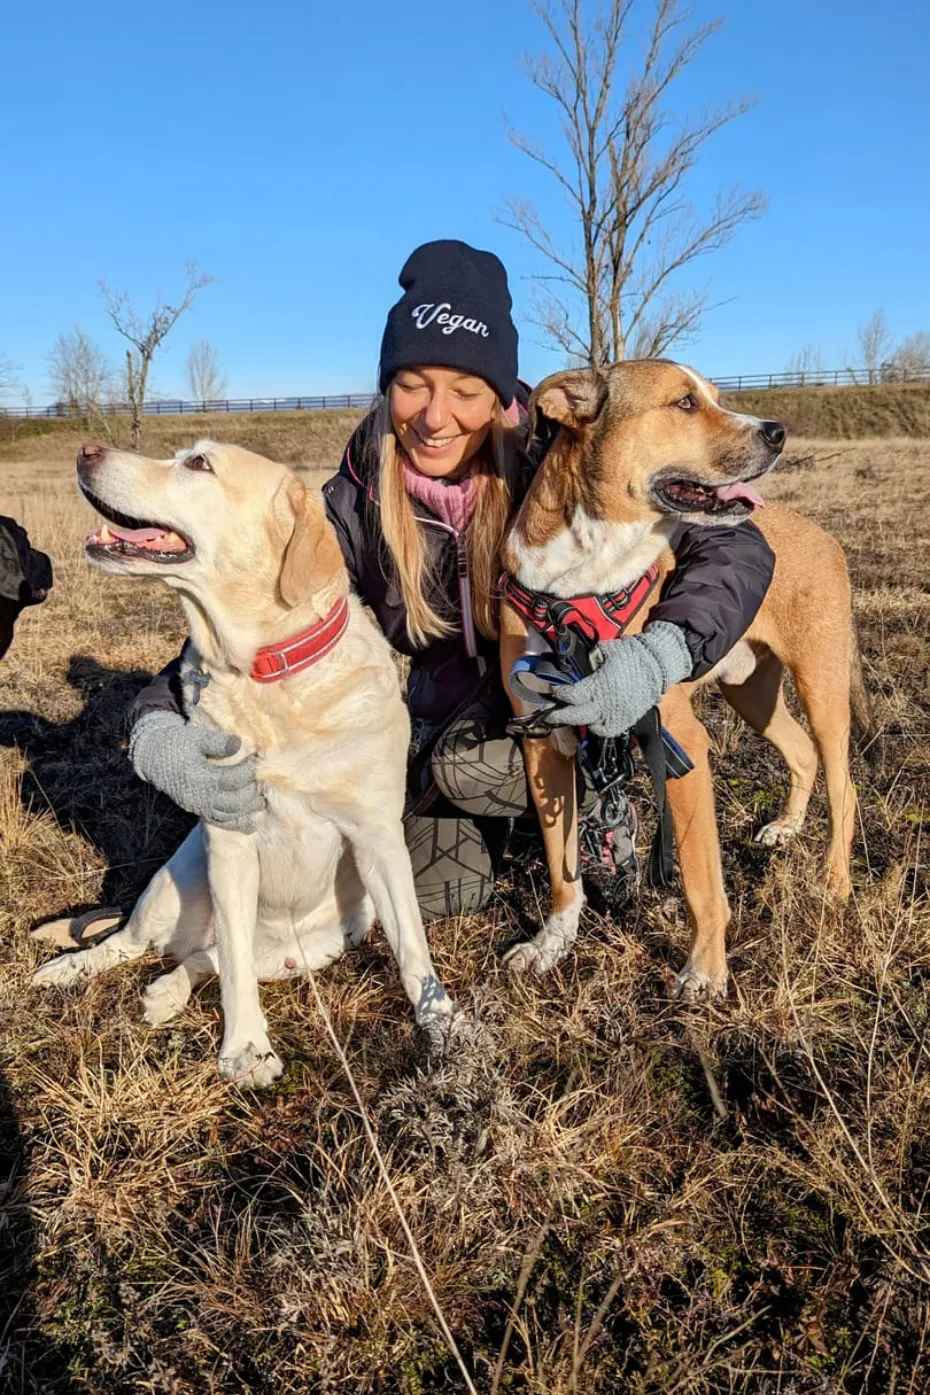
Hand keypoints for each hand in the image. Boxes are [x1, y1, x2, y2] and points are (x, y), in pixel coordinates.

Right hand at [129, 711, 264, 831]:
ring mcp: (198, 806)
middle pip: (234, 801)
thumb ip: (217, 743)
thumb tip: (239, 743)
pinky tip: (251, 826)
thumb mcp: (196, 737)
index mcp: (200, 777)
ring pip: (228, 815)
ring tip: (262, 801)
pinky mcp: (197, 810)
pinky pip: (219, 822)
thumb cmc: (177, 743)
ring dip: (247, 810)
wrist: (153, 757)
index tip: (259, 761)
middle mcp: (199, 796)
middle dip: (252, 793)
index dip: (249, 771)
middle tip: (263, 781)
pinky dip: (236, 825)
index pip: (233, 779)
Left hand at [541, 622, 691, 737]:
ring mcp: (616, 714)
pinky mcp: (626, 720)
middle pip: (575, 715)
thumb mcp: (606, 650)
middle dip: (558, 715)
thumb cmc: (632, 653)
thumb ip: (590, 658)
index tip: (552, 690)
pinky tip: (592, 720)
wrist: (659, 665)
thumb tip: (578, 662)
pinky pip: (607, 730)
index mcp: (599, 685)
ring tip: (569, 716)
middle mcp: (605, 704)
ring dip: (577, 721)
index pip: (572, 695)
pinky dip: (597, 728)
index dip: (559, 693)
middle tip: (547, 714)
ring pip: (590, 725)